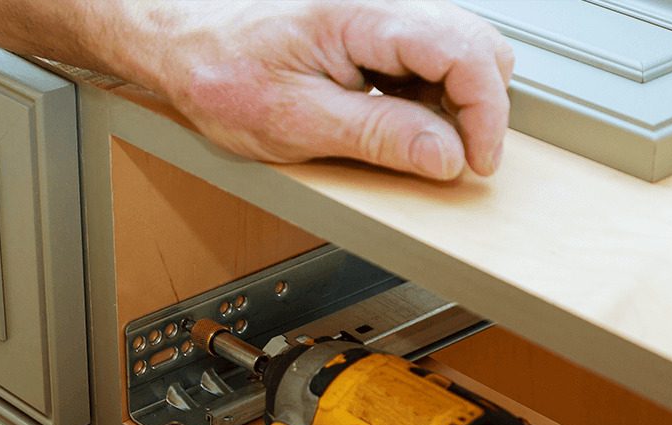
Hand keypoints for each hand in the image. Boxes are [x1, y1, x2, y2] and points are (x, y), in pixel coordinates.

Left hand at [122, 0, 512, 179]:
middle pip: (474, 45)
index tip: (477, 162)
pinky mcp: (371, 35)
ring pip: (456, 53)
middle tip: (457, 160)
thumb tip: (447, 156)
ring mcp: (377, 19)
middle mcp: (379, 7)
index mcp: (363, 17)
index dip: (485, 113)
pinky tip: (403, 127)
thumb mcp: (299, 122)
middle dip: (479, 107)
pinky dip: (429, 100)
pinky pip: (425, 62)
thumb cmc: (223, 75)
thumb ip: (379, 136)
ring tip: (422, 147)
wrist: (186, 48)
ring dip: (455, 105)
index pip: (462, 52)